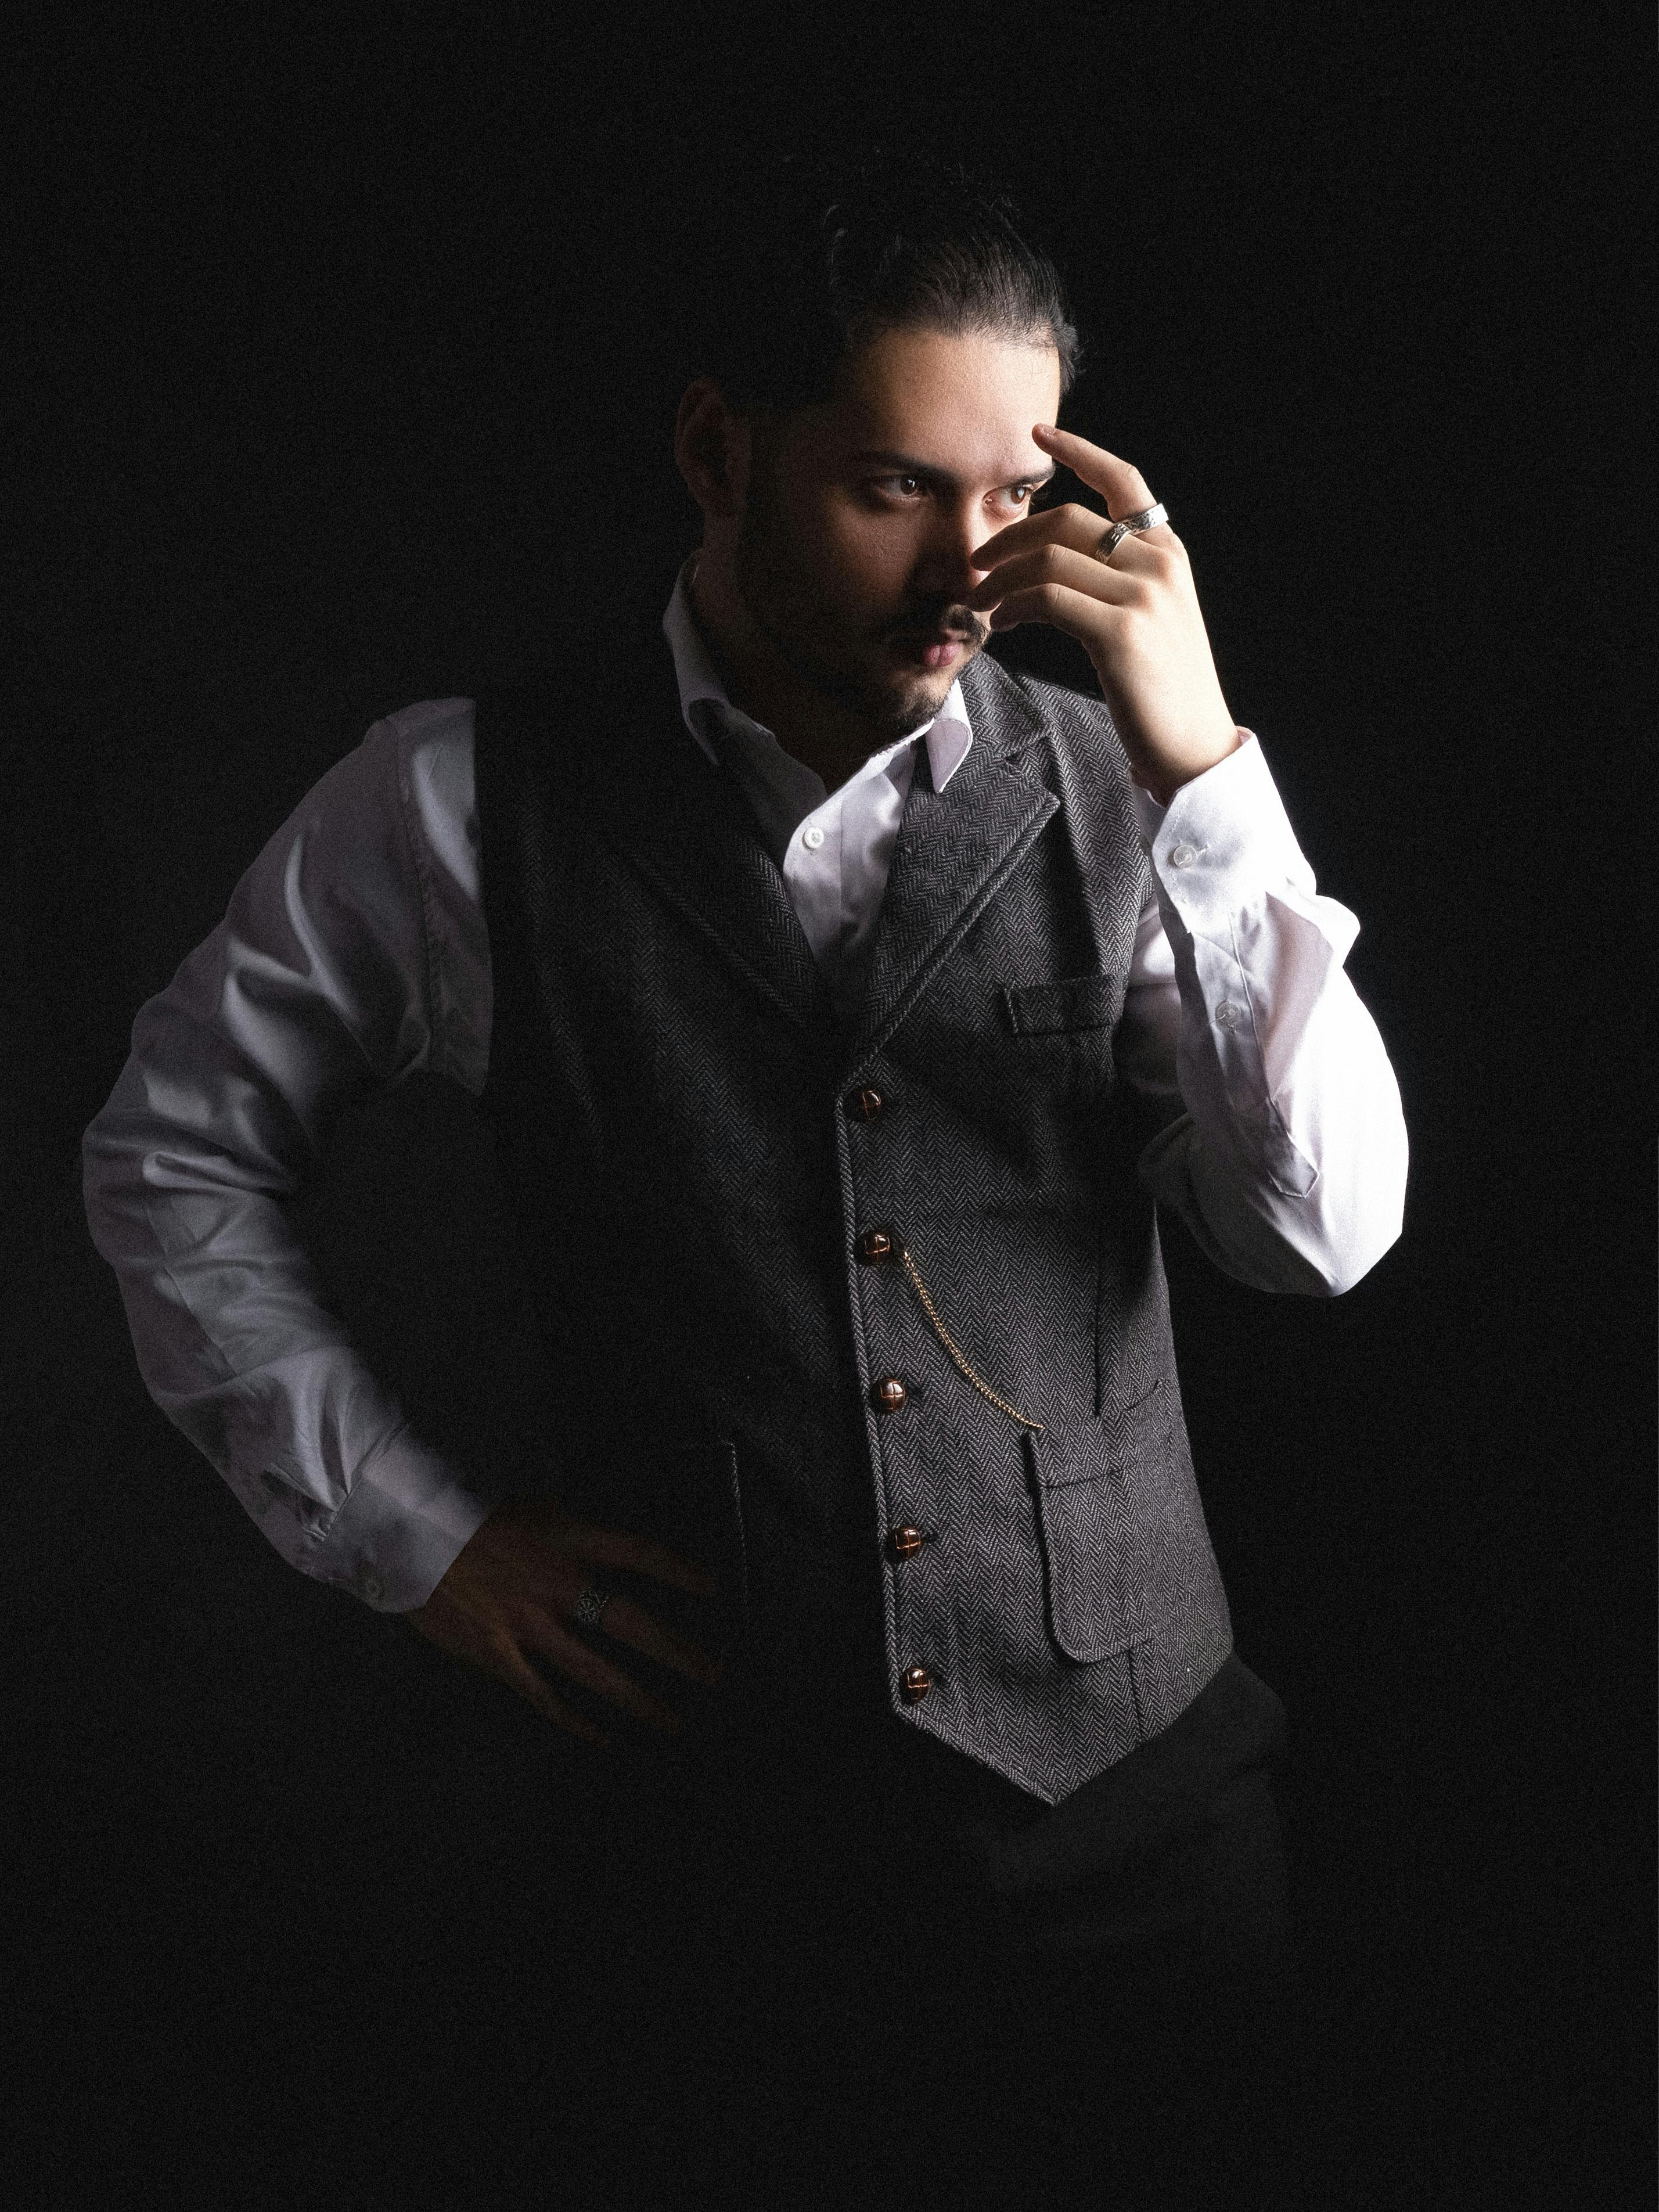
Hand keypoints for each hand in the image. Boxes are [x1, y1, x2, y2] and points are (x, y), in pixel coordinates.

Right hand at [406, 1493, 725, 1744]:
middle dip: (678, 1650)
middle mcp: (558, 1583)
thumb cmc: (478, 1518)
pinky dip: (576, 1720)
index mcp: (571, 1539)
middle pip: (631, 1621)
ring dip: (638, 1699)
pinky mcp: (499, 1654)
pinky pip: (545, 1695)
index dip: (680, 1571)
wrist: (411, 1536)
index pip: (641, 1553)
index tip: (715, 1587)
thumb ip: (579, 1534)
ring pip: (594, 1670)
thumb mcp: (540, 1510)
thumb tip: (618, 1557)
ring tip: (674, 1721)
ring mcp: (529, 1624)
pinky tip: (605, 1738)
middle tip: (717, 1674)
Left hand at [968, 424, 1241, 804]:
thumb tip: (1053, 560)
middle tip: (978, 562)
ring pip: (1050, 559)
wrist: (1193, 744)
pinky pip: (1048, 599)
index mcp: (1167, 552)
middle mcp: (1158, 564)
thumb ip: (1118, 578)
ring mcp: (1143, 596)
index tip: (1037, 435)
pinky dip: (1014, 607)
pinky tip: (1004, 623)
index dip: (1078, 452)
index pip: (1123, 480)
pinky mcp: (1120, 632)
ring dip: (1002, 579)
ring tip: (983, 602)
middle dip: (1011, 535)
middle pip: (1068, 520)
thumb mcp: (1150, 617)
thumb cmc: (1161, 688)